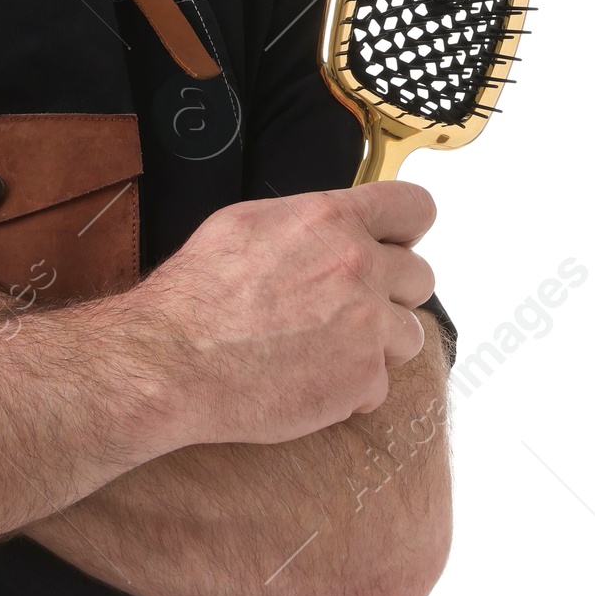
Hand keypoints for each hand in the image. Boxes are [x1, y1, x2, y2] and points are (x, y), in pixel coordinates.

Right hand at [125, 181, 436, 450]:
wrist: (174, 359)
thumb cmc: (197, 293)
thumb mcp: (245, 223)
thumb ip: (305, 222)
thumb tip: (328, 226)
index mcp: (330, 220)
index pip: (414, 207)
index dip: (407, 229)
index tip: (396, 243)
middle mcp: (359, 266)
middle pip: (420, 276)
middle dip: (389, 292)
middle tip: (347, 308)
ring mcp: (368, 326)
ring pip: (408, 334)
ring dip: (377, 343)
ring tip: (326, 349)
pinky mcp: (364, 380)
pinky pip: (381, 384)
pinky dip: (352, 388)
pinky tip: (309, 379)